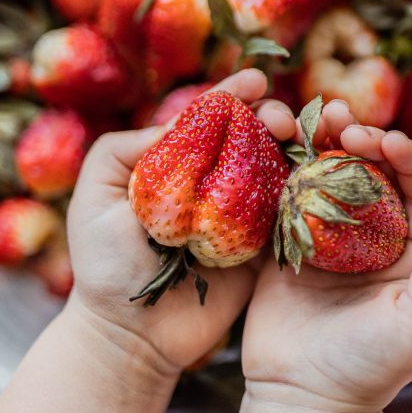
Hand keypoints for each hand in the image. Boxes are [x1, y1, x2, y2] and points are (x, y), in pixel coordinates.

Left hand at [66, 69, 295, 379]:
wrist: (129, 334)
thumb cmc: (103, 263)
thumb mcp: (95, 194)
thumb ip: (127, 148)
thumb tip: (186, 117)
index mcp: (176, 164)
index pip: (209, 119)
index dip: (233, 94)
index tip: (255, 78)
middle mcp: (213, 183)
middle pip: (250, 137)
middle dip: (270, 116)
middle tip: (279, 116)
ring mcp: (240, 215)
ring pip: (276, 169)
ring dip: (293, 146)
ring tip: (297, 135)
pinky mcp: (262, 249)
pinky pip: (289, 215)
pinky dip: (304, 190)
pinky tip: (316, 172)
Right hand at [242, 100, 411, 412]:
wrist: (303, 400)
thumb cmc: (370, 370)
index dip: (405, 156)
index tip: (384, 138)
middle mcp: (373, 237)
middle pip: (371, 172)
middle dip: (359, 138)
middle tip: (339, 120)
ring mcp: (327, 238)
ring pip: (328, 176)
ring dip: (320, 144)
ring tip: (309, 120)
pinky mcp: (286, 244)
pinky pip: (287, 195)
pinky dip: (284, 167)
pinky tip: (276, 147)